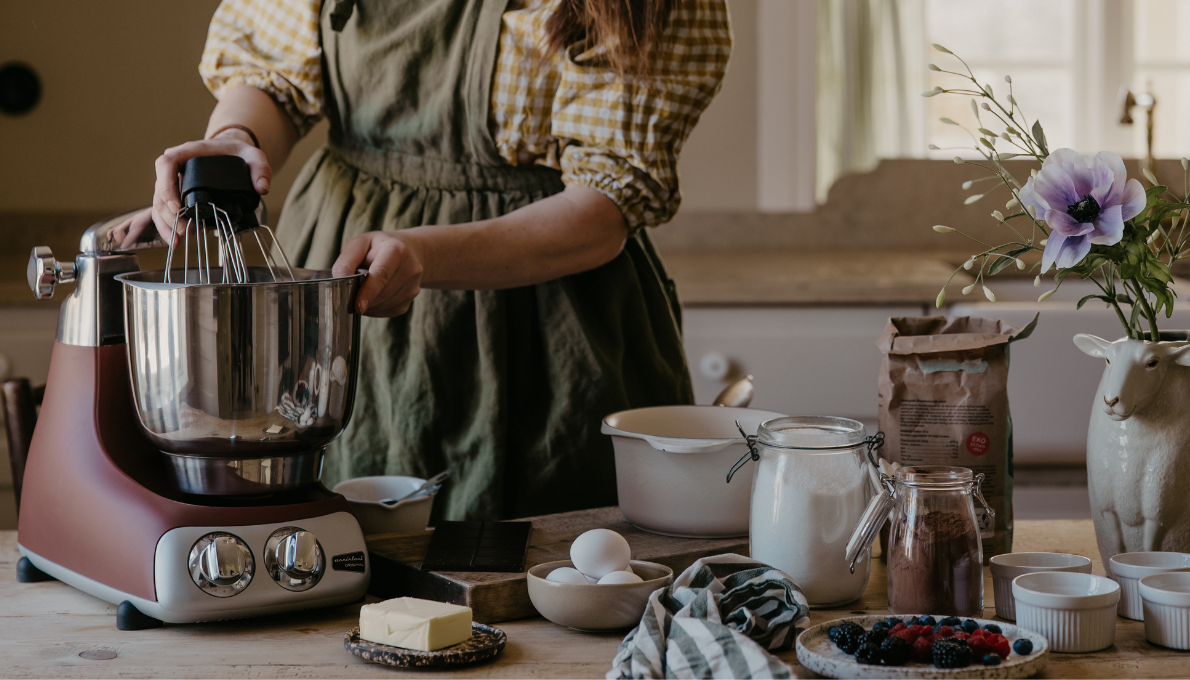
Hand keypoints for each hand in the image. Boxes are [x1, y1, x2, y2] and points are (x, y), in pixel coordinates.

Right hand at [150, 133, 270, 242]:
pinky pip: (165, 211)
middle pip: (160, 190)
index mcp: (187, 153)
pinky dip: (168, 226)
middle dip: (169, 214)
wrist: (233, 153)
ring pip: (159, 204)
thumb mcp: (254, 156)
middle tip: (186, 230)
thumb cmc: (238, 153)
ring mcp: (174, 182)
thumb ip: (261, 169)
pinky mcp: (177, 195)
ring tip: (179, 240)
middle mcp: (176, 167)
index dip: (167, 186)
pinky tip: (176, 241)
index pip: (166, 164)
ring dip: (166, 224)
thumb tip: (262, 188)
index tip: (177, 206)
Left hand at [332, 232, 424, 315]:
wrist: (409, 252)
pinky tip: (372, 297)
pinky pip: (387, 312)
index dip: (369, 291)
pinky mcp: (409, 301)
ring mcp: (412, 287)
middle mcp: (410, 269)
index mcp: (396, 250)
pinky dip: (374, 308)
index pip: (382, 274)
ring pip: (383, 305)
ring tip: (363, 291)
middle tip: (350, 294)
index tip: (358, 306)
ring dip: (368, 304)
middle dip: (362, 298)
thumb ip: (347, 260)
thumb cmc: (379, 248)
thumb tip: (339, 279)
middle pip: (382, 293)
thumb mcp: (360, 243)